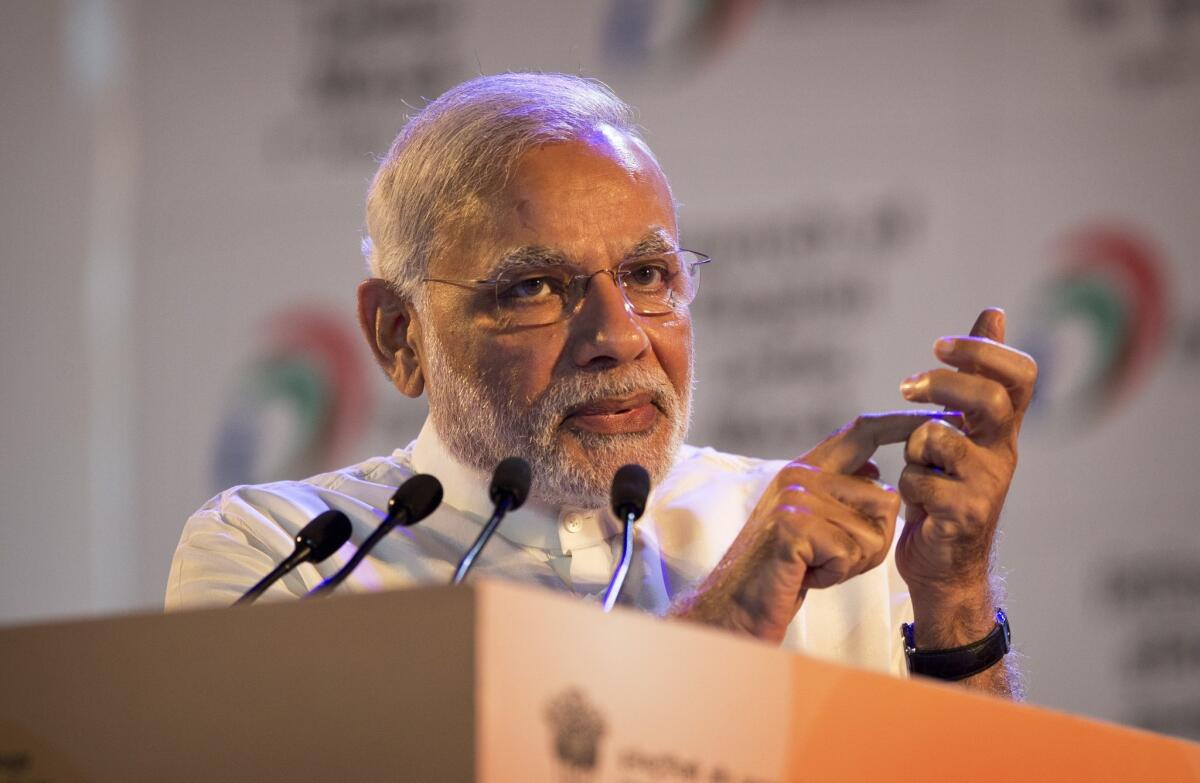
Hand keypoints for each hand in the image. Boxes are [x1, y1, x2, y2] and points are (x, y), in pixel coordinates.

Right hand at [673, 412, 946, 644]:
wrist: (736, 606)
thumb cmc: (781, 570)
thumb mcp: (813, 522)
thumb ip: (840, 493)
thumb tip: (875, 467)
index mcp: (806, 468)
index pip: (861, 431)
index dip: (900, 423)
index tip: (938, 415)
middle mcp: (800, 474)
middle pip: (885, 500)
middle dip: (872, 542)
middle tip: (828, 558)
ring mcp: (795, 497)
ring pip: (873, 532)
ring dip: (853, 562)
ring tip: (814, 566)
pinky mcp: (793, 526)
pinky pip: (850, 552)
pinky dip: (835, 574)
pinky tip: (806, 575)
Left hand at [896, 308, 1036, 635]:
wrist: (944, 565)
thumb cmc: (947, 490)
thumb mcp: (962, 429)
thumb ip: (975, 375)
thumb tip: (994, 311)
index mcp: (1002, 429)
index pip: (1020, 376)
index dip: (984, 351)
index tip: (939, 345)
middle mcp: (1003, 453)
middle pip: (990, 400)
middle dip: (943, 384)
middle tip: (907, 385)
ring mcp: (988, 487)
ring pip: (938, 438)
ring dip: (913, 449)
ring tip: (918, 469)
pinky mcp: (965, 517)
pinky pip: (920, 481)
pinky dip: (906, 488)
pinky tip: (917, 504)